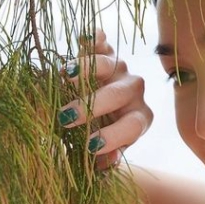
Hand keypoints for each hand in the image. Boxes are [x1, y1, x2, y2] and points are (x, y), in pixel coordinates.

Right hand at [58, 29, 152, 168]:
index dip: (113, 136)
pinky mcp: (105, 52)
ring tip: (65, 75)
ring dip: (87, 69)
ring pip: (108, 64)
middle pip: (118, 95)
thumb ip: (105, 158)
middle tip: (65, 117)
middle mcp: (134, 92)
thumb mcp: (105, 150)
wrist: (100, 110)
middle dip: (92, 106)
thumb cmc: (101, 133)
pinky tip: (85, 38)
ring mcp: (120, 70)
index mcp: (139, 118)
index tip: (89, 146)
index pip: (132, 126)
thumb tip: (106, 165)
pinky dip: (95, 38)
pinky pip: (102, 42)